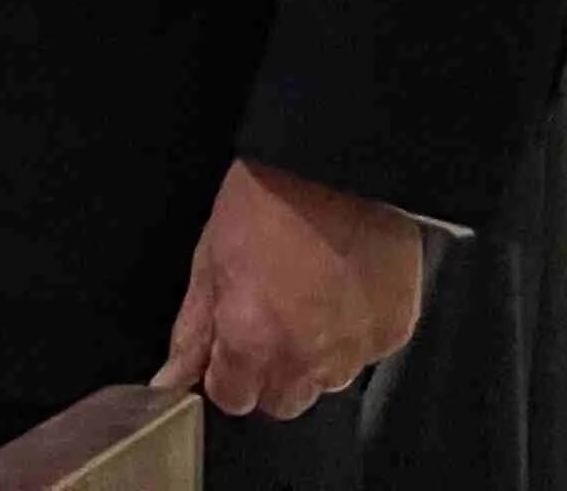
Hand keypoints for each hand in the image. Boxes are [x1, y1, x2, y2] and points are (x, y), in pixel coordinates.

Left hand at [154, 159, 427, 418]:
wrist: (339, 165)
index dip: (226, 371)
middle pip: (282, 401)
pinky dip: (352, 333)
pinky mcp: (394, 333)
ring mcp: (355, 350)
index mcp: (251, 340)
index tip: (227, 346)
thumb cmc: (269, 198)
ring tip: (307, 295)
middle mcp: (306, 358)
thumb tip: (172, 376)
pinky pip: (366, 354)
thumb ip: (194, 328)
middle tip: (268, 318)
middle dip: (268, 371)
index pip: (232, 399)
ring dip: (313, 356)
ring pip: (326, 382)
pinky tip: (341, 289)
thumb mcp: (210, 258)